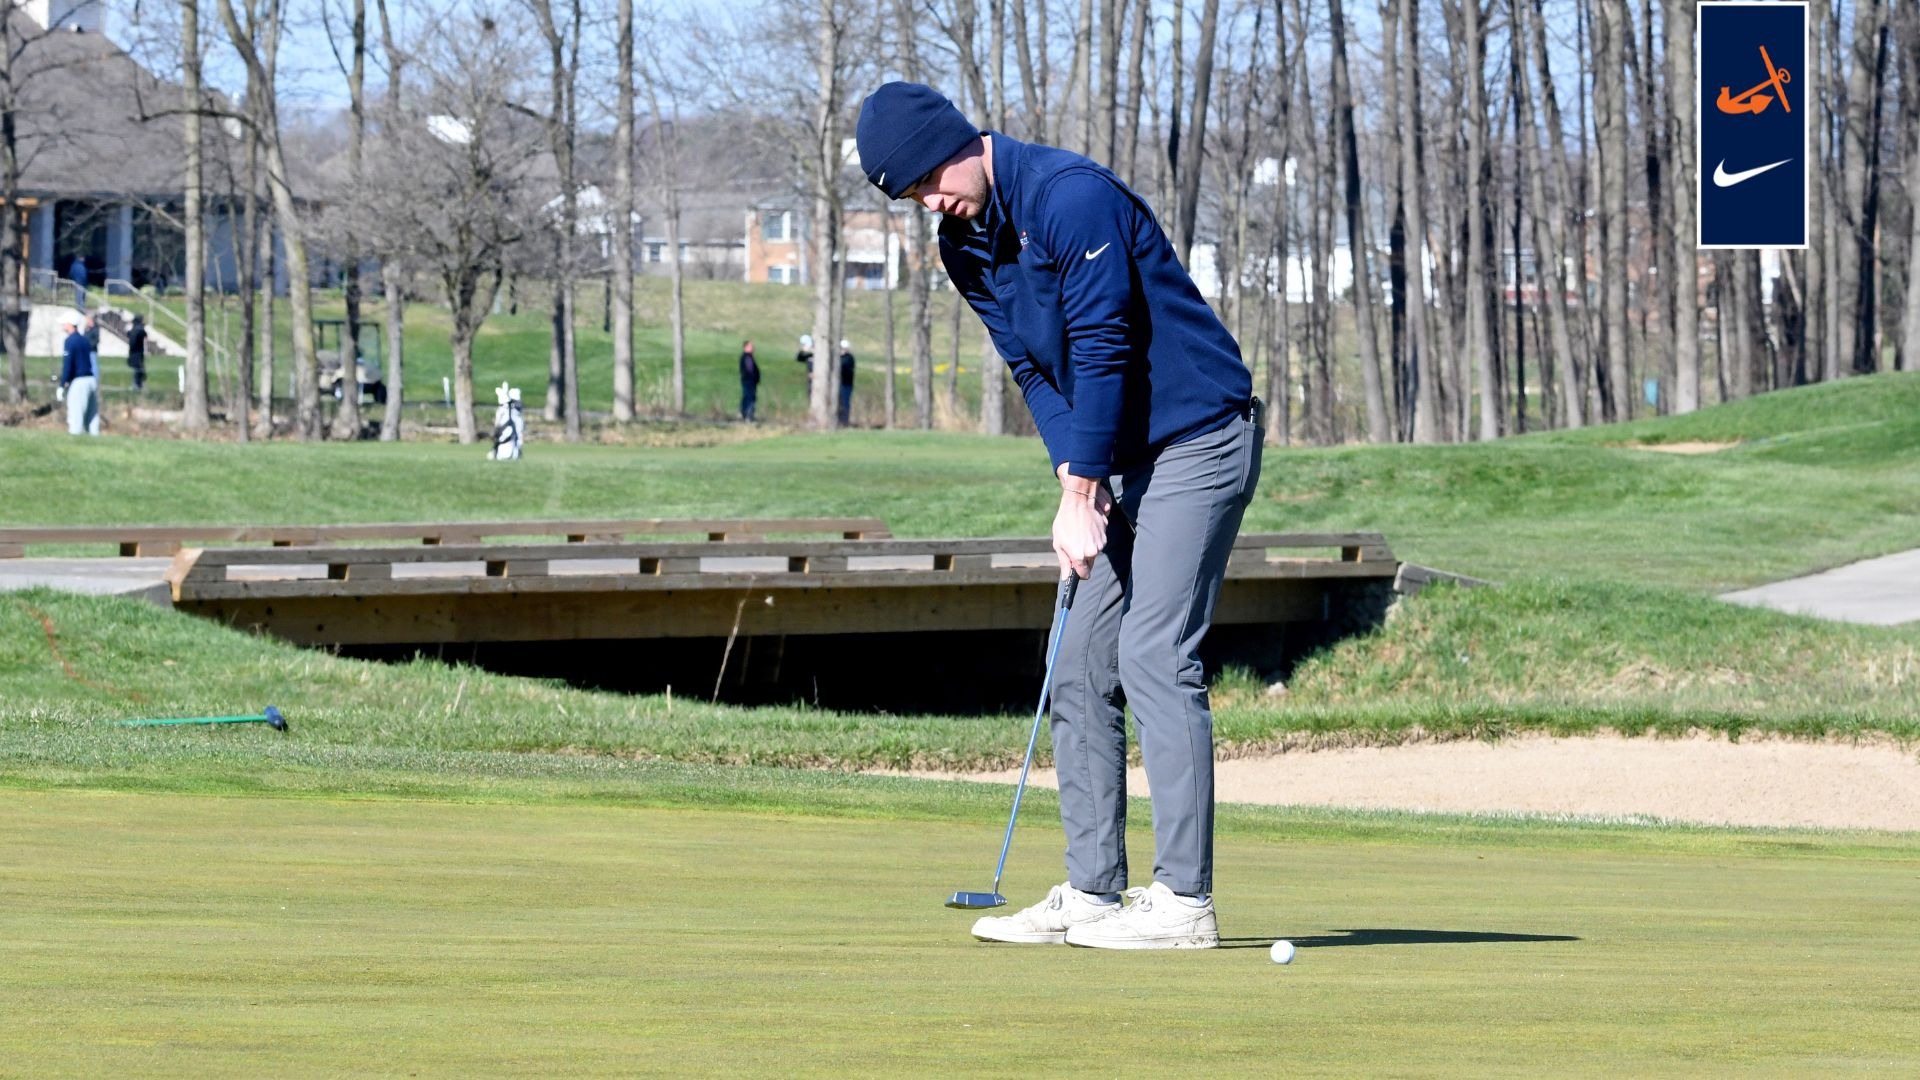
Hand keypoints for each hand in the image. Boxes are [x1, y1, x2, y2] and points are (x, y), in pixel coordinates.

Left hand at [1052, 464, 1111, 578]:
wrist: (1079, 502)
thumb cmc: (1065, 522)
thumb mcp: (1059, 543)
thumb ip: (1064, 561)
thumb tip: (1066, 577)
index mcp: (1079, 556)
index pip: (1084, 575)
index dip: (1079, 573)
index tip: (1075, 569)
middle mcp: (1092, 552)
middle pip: (1089, 564)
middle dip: (1083, 560)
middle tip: (1074, 546)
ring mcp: (1100, 544)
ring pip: (1094, 553)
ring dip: (1088, 548)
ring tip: (1079, 535)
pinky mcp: (1105, 536)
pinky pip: (1099, 543)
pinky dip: (1093, 540)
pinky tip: (1086, 530)